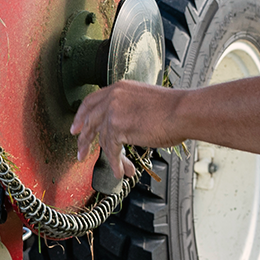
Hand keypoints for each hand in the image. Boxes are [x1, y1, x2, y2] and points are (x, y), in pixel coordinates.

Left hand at [70, 80, 187, 179]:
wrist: (183, 111)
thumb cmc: (173, 108)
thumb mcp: (144, 100)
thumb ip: (128, 108)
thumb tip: (121, 126)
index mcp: (119, 88)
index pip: (91, 101)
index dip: (81, 116)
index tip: (76, 127)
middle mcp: (113, 97)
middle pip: (89, 121)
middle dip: (84, 139)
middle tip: (80, 152)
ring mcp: (113, 111)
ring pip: (104, 140)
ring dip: (113, 158)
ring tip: (119, 169)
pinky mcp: (117, 127)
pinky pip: (112, 150)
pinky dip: (117, 163)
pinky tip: (121, 171)